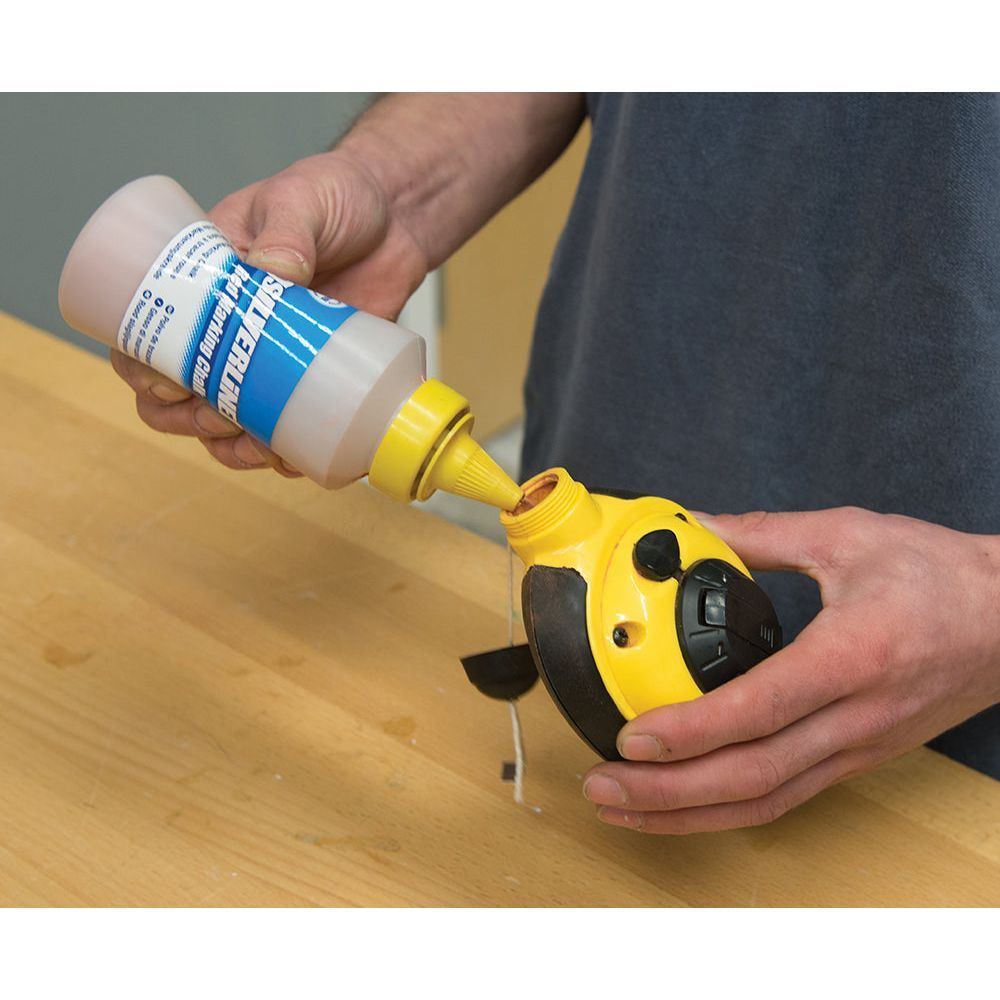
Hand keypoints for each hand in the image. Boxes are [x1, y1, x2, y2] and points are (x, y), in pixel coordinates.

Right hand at [110, 150, 430, 474]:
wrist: (398, 219)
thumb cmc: (336, 196)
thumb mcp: (301, 198)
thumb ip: (288, 230)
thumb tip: (272, 273)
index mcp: (203, 283)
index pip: (148, 333)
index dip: (143, 369)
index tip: (171, 383)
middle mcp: (226, 329)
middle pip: (177, 395)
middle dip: (186, 419)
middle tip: (217, 417)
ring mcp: (269, 361)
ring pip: (226, 424)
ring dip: (230, 448)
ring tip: (257, 446)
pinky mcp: (312, 380)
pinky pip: (286, 430)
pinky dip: (284, 453)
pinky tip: (292, 458)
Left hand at [582, 507, 999, 833]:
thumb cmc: (942, 577)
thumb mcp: (848, 536)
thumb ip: (761, 533)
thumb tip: (691, 526)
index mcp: (853, 656)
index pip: (760, 709)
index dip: (691, 732)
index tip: (632, 739)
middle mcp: (856, 717)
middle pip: (753, 776)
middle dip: (668, 793)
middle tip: (603, 787)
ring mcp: (859, 748)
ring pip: (767, 802)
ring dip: (689, 814)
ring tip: (625, 810)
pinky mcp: (858, 758)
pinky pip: (787, 797)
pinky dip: (728, 809)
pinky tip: (685, 804)